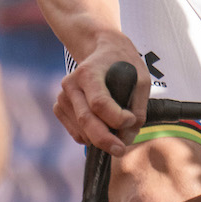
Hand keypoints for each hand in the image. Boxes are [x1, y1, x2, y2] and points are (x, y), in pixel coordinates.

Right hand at [54, 35, 147, 155]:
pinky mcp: (59, 107)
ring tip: (117, 132)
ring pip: (81, 131)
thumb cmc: (124, 65)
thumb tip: (126, 137)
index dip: (117, 118)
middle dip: (105, 140)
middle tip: (121, 150)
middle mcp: (71, 84)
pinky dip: (91, 137)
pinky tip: (102, 126)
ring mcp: (63, 96)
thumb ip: (137, 109)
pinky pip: (76, 133)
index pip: (99, 103)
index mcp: (89, 72)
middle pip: (86, 120)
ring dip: (101, 139)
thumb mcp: (140, 80)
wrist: (101, 51)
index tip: (132, 119)